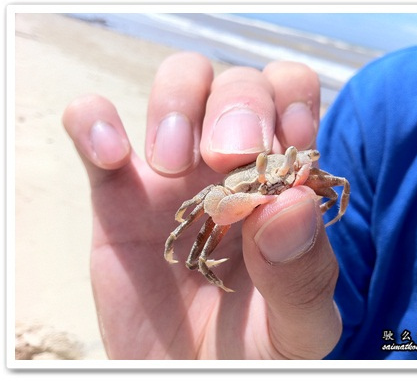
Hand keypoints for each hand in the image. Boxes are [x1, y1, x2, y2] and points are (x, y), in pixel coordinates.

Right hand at [62, 52, 340, 358]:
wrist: (189, 376)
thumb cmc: (252, 352)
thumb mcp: (296, 328)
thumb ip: (306, 274)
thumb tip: (291, 204)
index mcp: (280, 183)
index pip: (293, 95)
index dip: (289, 105)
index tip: (281, 152)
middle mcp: (231, 166)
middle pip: (238, 82)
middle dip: (237, 105)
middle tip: (225, 159)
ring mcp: (173, 175)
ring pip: (179, 83)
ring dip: (177, 105)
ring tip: (172, 165)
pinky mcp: (117, 193)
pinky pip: (93, 126)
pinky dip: (93, 121)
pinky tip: (110, 155)